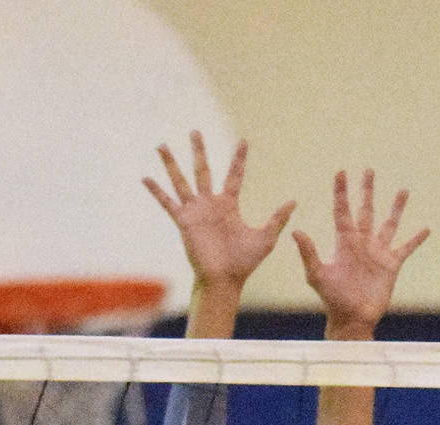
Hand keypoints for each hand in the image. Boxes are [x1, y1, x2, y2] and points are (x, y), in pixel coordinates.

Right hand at [144, 131, 294, 291]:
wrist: (225, 279)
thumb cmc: (244, 262)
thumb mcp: (265, 237)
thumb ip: (277, 218)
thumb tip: (294, 201)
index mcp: (229, 205)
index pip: (234, 175)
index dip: (238, 159)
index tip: (243, 140)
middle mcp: (210, 204)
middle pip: (203, 170)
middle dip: (199, 151)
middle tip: (195, 131)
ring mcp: (195, 211)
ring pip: (181, 181)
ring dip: (171, 164)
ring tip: (162, 146)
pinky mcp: (184, 222)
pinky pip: (168, 203)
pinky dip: (156, 191)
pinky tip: (145, 177)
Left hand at [292, 170, 429, 337]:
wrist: (353, 318)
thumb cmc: (332, 299)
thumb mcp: (317, 275)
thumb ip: (309, 253)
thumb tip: (296, 230)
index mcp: (344, 242)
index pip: (343, 210)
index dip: (341, 192)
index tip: (341, 172)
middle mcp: (362, 243)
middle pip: (366, 210)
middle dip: (367, 191)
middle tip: (368, 171)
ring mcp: (378, 253)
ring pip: (388, 224)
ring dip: (396, 208)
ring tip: (403, 190)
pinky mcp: (391, 265)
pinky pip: (406, 248)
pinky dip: (416, 239)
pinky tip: (426, 229)